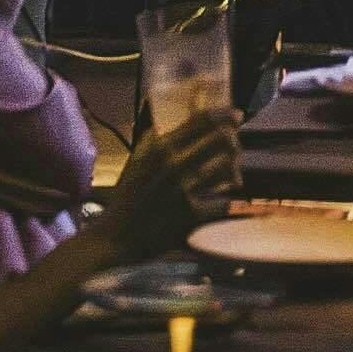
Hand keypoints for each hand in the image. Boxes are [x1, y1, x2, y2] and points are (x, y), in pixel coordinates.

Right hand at [107, 100, 239, 253]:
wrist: (115, 237)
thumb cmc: (127, 199)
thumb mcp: (137, 162)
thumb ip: (155, 141)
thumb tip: (177, 122)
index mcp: (160, 148)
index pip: (203, 120)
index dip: (225, 114)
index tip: (237, 115)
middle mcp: (175, 164)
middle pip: (223, 140)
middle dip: (234, 142)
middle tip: (234, 148)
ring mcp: (185, 190)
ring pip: (228, 169)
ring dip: (234, 171)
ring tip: (232, 175)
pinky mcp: (192, 216)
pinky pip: (223, 203)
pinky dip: (225, 202)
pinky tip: (222, 202)